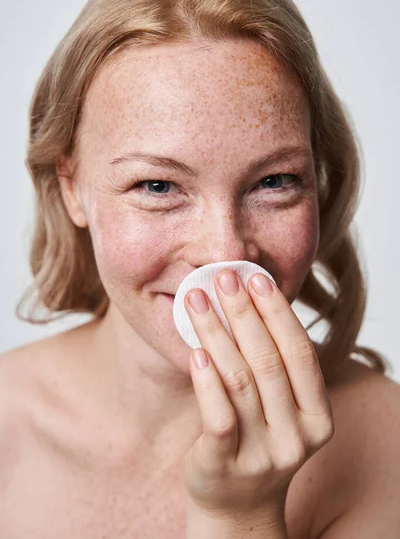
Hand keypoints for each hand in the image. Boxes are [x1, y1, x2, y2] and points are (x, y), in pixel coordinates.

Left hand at [183, 269, 333, 522]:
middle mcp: (296, 437)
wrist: (236, 505)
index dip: (278, 312)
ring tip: (197, 300)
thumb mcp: (279, 407)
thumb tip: (248, 298)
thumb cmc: (257, 438)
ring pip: (240, 380)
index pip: (300, 353)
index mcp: (317, 416)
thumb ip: (273, 364)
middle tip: (222, 277)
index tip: (256, 278)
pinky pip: (218, 414)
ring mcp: (263, 455)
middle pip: (269, 361)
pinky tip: (195, 350)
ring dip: (216, 333)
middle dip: (243, 312)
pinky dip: (206, 379)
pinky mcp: (224, 465)